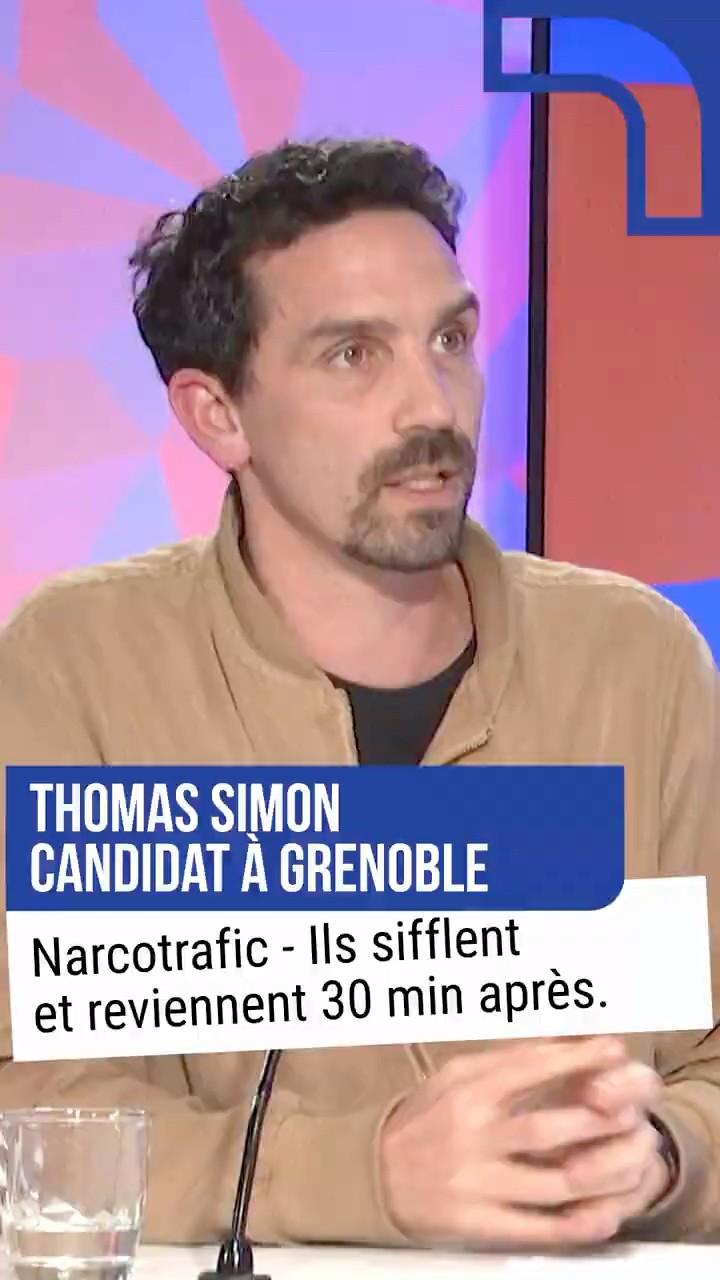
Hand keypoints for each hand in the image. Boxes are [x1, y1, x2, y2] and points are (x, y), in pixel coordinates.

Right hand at [380, 1036, 649, 1247]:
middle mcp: (472, 1134)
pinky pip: (540, 1227)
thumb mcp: (457, 1075)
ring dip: (603, 1172)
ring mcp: (475, 1182)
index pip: (531, 1067)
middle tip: (632, 1111)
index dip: (579, 1057)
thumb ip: (508, 1060)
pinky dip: (580, 1222)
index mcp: (467, 1090)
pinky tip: (606, 1210)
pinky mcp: (477, 1223)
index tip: (614, 1048)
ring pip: (556, 1181)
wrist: (373, 1173)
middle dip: (601, 1120)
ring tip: (631, 1159)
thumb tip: (564, 1042)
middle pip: (551, 1128)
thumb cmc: (425, 1117)